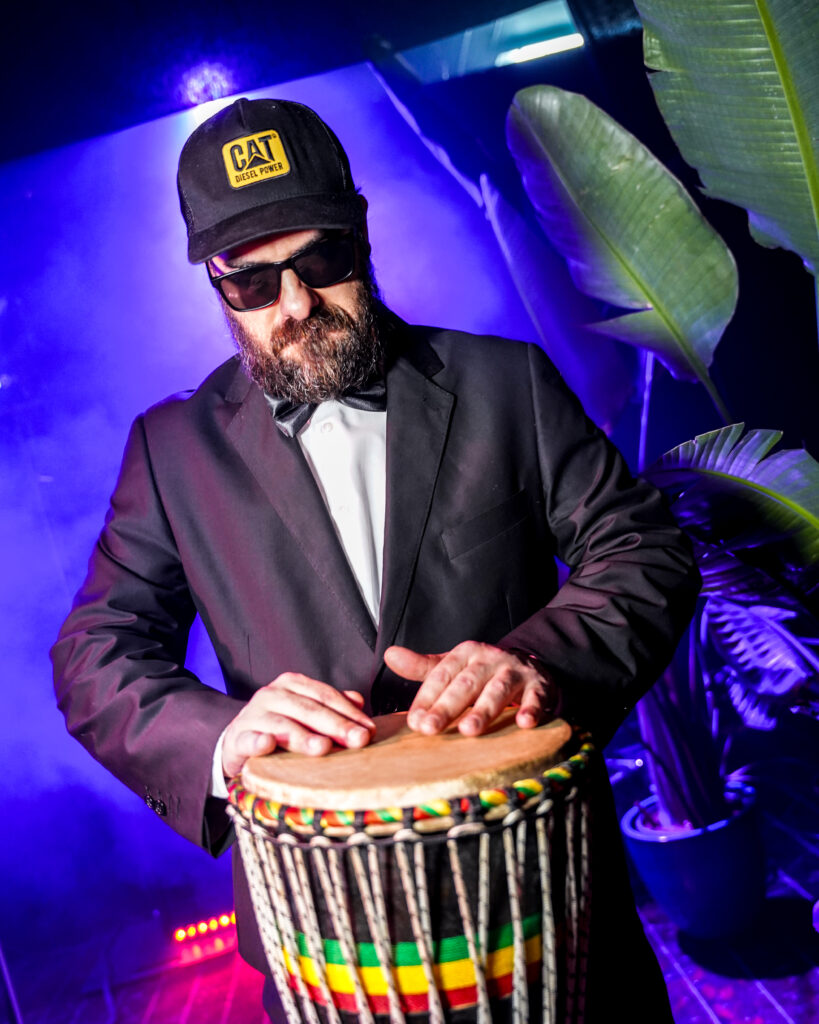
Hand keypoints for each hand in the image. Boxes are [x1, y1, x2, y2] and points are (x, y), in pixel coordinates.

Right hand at [221, 673, 374, 777]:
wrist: (236, 739)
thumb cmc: (278, 726)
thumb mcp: (304, 713)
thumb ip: (330, 706)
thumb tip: (358, 700)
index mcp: (292, 685)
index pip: (326, 696)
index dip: (349, 712)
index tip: (370, 730)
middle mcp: (272, 694)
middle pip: (309, 709)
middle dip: (337, 725)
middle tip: (359, 740)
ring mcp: (253, 715)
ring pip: (282, 725)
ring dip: (304, 737)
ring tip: (323, 747)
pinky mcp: (237, 737)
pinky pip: (248, 739)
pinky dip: (258, 742)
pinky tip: (267, 744)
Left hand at [384, 641, 556, 736]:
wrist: (532, 665)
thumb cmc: (484, 672)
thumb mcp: (454, 667)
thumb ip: (422, 667)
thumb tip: (389, 655)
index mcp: (466, 654)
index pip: (442, 675)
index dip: (427, 698)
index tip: (413, 721)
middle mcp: (489, 659)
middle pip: (465, 684)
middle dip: (447, 707)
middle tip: (430, 729)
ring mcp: (515, 672)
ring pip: (497, 691)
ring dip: (484, 710)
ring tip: (469, 730)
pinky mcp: (538, 686)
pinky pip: (535, 698)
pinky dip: (531, 709)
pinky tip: (524, 724)